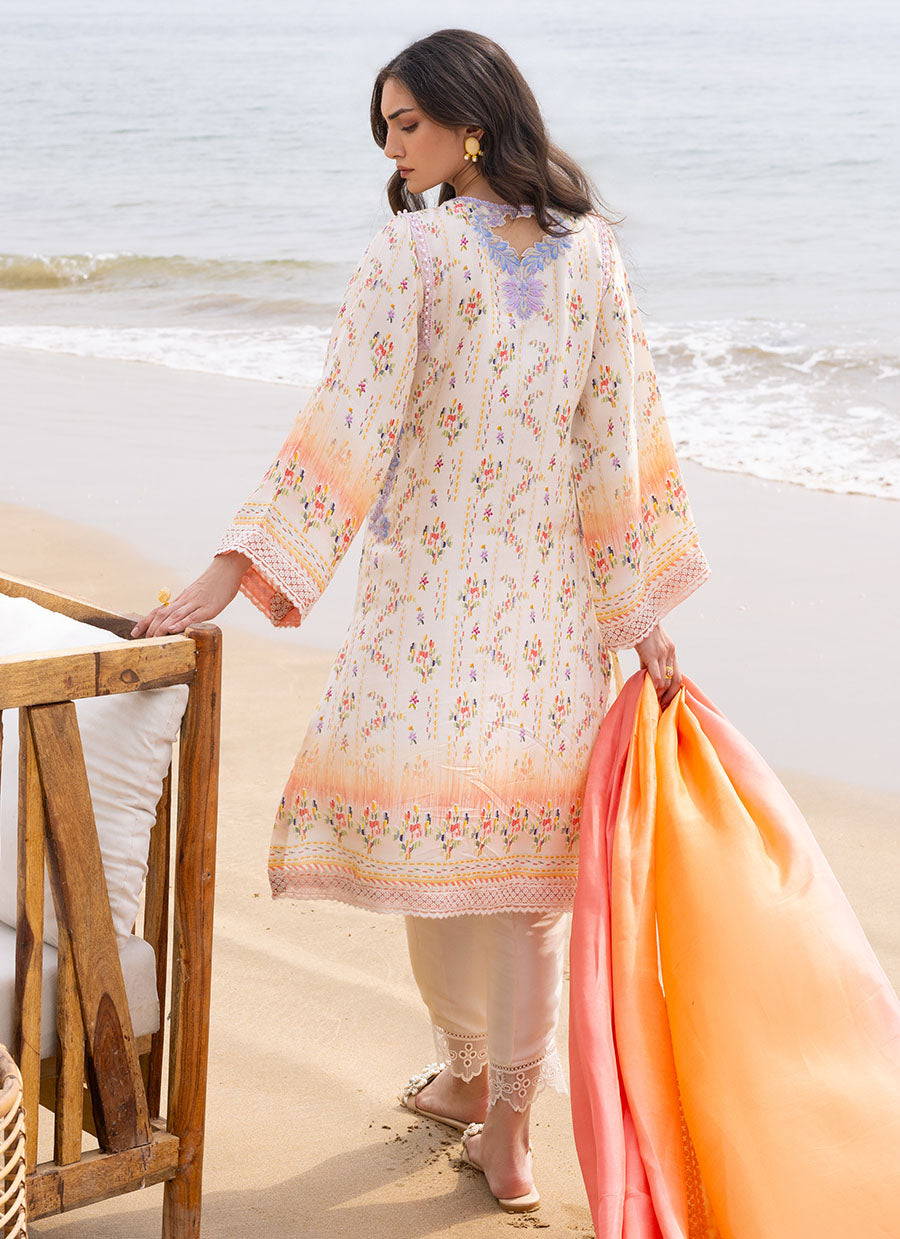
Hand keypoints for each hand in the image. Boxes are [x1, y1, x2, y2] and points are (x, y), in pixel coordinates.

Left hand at [130, 553, 249, 637]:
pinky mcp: (209, 607)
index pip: (159, 611)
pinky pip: (193, 616)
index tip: (135, 632)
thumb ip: (189, 606)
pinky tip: (173, 630)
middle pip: (163, 614)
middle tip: (142, 640)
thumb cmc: (216, 583)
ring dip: (162, 628)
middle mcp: (185, 600)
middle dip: (150, 628)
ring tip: (153, 638)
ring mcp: (196, 603)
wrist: (228, 568)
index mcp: (182, 599)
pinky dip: (181, 623)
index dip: (145, 622)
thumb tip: (181, 618)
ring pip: (175, 616)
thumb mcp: (199, 594)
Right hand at [634, 623, 680, 709]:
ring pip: (666, 680)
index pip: (677, 675)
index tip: (667, 701)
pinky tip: (650, 692)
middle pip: (675, 680)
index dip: (674, 691)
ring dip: (661, 693)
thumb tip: (646, 678)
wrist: (636, 617)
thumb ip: (649, 662)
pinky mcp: (652, 654)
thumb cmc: (639, 632)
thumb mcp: (649, 648)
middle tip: (663, 706)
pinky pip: (657, 675)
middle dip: (670, 696)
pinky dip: (655, 686)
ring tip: (654, 701)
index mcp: (671, 652)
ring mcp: (663, 654)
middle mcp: (670, 653)